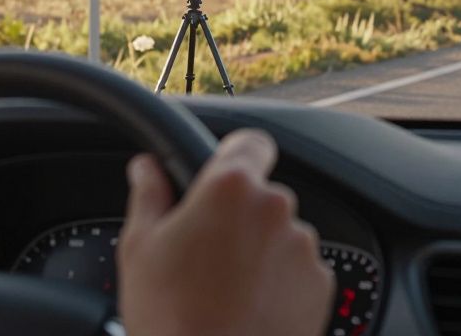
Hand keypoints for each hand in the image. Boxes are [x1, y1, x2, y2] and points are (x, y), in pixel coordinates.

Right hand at [118, 129, 333, 335]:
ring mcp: (303, 247)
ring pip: (281, 234)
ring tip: (227, 289)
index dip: (235, 156)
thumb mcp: (140, 249)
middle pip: (262, 196)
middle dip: (240, 216)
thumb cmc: (172, 318)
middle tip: (208, 252)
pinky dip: (281, 283)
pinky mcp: (320, 284)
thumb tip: (146, 168)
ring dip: (261, 251)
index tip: (223, 175)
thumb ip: (149, 195)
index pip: (250, 143)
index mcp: (231, 188)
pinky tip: (250, 307)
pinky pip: (299, 270)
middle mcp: (276, 208)